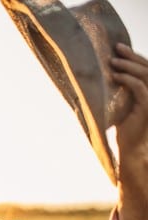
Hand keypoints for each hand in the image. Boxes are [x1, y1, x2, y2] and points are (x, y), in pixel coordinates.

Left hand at [111, 44, 147, 173]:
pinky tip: (115, 76)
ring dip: (129, 65)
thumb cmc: (123, 127)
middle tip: (117, 47)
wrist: (130, 147)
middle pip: (147, 67)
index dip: (134, 56)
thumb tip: (100, 75)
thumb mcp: (120, 104)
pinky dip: (128, 80)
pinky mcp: (147, 106)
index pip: (145, 67)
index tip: (118, 47)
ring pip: (145, 74)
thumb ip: (118, 90)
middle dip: (132, 55)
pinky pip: (140, 88)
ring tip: (113, 61)